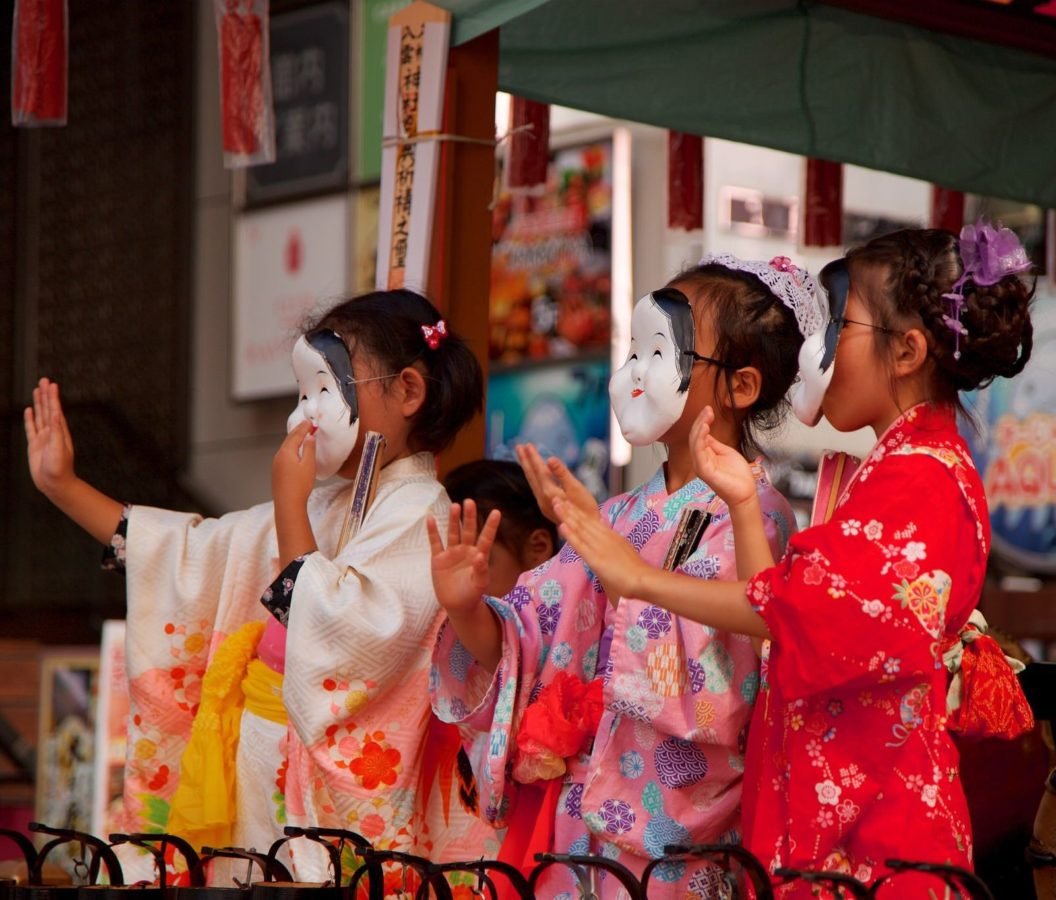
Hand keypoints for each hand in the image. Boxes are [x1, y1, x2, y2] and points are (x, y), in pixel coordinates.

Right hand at [24, 378, 75, 498]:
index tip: (51, 384)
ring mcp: (43, 437)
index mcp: (60, 431)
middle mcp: (52, 432)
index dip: (53, 397)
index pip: (55, 410)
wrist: (54, 483)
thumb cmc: (59, 467)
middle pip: (47, 409)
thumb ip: (56, 431)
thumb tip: (54, 413)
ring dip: (38, 403)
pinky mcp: (35, 444)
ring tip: (37, 390)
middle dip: (45, 395)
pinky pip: (31, 428)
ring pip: (39, 416)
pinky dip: (30, 419)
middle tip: (44, 380)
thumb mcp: (59, 448)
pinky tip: (30, 410)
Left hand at [272, 420, 316, 511]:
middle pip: (289, 439)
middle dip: (298, 431)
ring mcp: (276, 464)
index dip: (304, 428)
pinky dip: (290, 448)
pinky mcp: (277, 472)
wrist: (288, 503)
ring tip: (301, 435)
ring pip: (285, 447)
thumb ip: (309, 449)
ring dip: (294, 439)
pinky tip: (294, 451)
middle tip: (306, 425)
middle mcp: (279, 456)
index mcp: (286, 452)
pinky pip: (284, 454)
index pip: (296, 435)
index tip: (310, 422)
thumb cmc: (299, 485)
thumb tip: (309, 438)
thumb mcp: (309, 465)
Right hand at [426, 499, 500, 617]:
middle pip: (468, 530)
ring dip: (453, 520)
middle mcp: (466, 550)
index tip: (496, 512)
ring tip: (455, 506)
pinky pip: (435, 542)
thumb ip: (481, 570)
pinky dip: (433, 531)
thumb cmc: (472, 594)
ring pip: (453, 533)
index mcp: (479, 555)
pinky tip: (430, 518)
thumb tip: (480, 555)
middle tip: (469, 502)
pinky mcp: (438, 558)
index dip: (491, 526)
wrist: (457, 605)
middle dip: (469, 517)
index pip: (486, 538)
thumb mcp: (479, 583)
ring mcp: (452, 553)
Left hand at [515, 443, 596, 522]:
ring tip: (523, 456)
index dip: (533, 456)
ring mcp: (543, 504)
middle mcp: (542, 498)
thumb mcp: (576, 489)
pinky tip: (534, 474)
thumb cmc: (585, 508)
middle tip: (518, 446)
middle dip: (525, 460)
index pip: (538, 470)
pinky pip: (536, 488)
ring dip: (527, 468)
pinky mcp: (546, 508)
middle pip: (531, 475)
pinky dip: (533, 477)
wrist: (586, 531)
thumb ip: (562, 474)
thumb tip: (550, 459)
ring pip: (532, 482)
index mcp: (549, 491)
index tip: (527, 444)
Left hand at [553, 497, 646, 600]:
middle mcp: (605, 538)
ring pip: (580, 529)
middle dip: (570, 509)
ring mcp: (600, 547)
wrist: (644, 579)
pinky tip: (561, 525)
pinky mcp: (595, 559)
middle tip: (557, 497)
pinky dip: (570, 534)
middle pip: (584, 521)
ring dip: (567, 516)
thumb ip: (616, 551)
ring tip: (555, 504)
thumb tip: (609, 553)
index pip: (593, 522)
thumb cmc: (637, 573)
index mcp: (613, 537)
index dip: (579, 512)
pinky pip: (580, 545)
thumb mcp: (626, 555)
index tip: (569, 502)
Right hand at [689, 406, 756, 510]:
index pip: (698, 436)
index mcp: (704, 456)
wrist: (745, 492)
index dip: (702, 422)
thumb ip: (713, 444)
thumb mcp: (725, 452)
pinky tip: (705, 428)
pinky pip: (698, 453)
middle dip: (700, 421)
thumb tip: (705, 432)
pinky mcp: (704, 471)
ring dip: (699, 428)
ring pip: (694, 443)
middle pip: (694, 437)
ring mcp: (701, 466)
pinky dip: (700, 439)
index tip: (709, 410)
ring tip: (706, 416)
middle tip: (708, 410)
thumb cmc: (737, 475)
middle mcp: (699, 460)